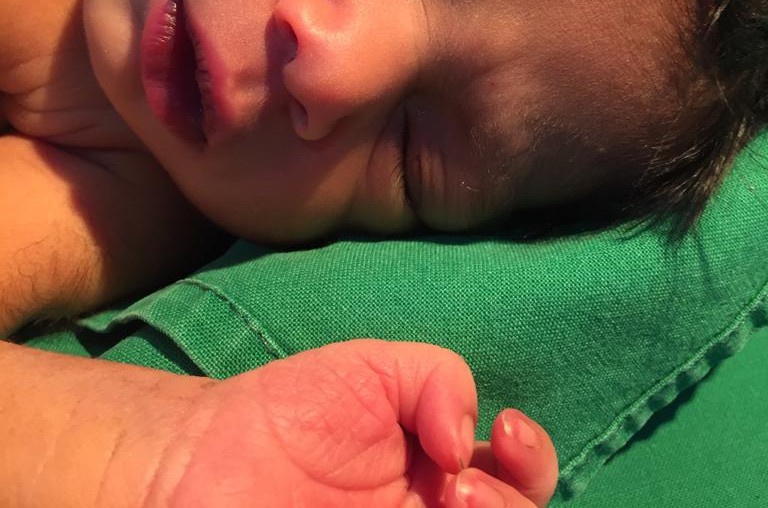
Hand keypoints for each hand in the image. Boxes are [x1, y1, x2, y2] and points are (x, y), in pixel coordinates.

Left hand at [144, 339, 557, 506]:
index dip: (530, 459)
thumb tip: (468, 437)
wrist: (205, 460)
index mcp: (443, 473)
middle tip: (459, 488)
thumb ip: (438, 377)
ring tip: (444, 505)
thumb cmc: (292, 409)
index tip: (503, 432)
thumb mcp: (375, 366)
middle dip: (509, 503)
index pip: (518, 479)